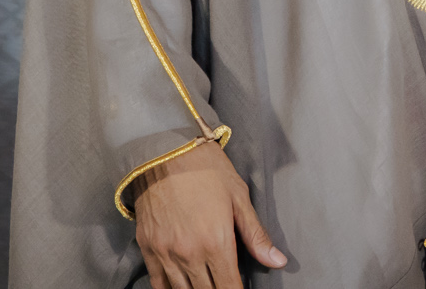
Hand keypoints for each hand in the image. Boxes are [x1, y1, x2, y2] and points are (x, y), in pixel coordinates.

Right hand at [132, 141, 286, 287]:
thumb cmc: (206, 169)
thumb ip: (255, 234)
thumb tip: (277, 261)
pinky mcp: (148, 248)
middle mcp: (189, 254)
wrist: (165, 150)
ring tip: (207, 285)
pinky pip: (158, 284)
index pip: (230, 287)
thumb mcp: (238, 196)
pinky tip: (182, 288)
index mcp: (216, 242)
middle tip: (226, 285)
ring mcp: (166, 253)